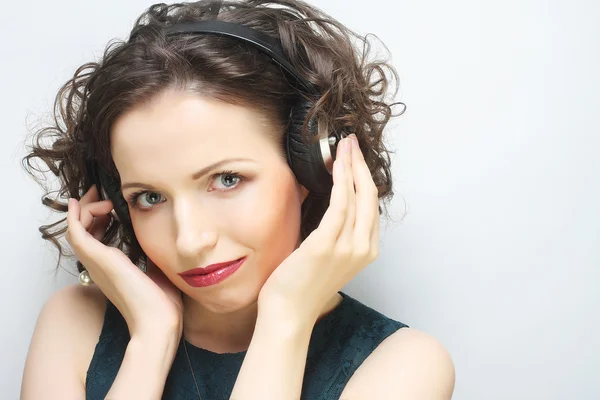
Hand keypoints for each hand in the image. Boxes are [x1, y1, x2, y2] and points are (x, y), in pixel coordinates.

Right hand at [66, 185, 182, 338]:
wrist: (158, 322)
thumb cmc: (161, 303)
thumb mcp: (157, 270)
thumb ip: (152, 255)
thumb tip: (160, 238)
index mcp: (112, 268)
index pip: (96, 237)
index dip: (98, 217)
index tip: (109, 202)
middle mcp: (99, 265)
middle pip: (82, 230)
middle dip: (88, 207)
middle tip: (97, 192)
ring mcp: (96, 263)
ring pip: (76, 228)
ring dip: (86, 209)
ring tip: (103, 199)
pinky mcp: (99, 259)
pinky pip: (76, 232)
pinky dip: (77, 215)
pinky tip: (84, 203)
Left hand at [259, 134, 379, 323]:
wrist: (288, 313)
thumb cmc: (302, 286)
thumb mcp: (328, 257)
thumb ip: (335, 233)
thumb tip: (329, 205)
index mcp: (365, 251)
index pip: (370, 207)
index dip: (364, 178)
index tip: (355, 158)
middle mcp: (363, 248)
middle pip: (369, 197)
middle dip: (361, 165)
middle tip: (351, 142)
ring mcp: (348, 247)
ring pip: (357, 196)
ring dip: (351, 166)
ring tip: (343, 146)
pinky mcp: (327, 245)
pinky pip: (340, 205)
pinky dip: (340, 182)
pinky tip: (335, 165)